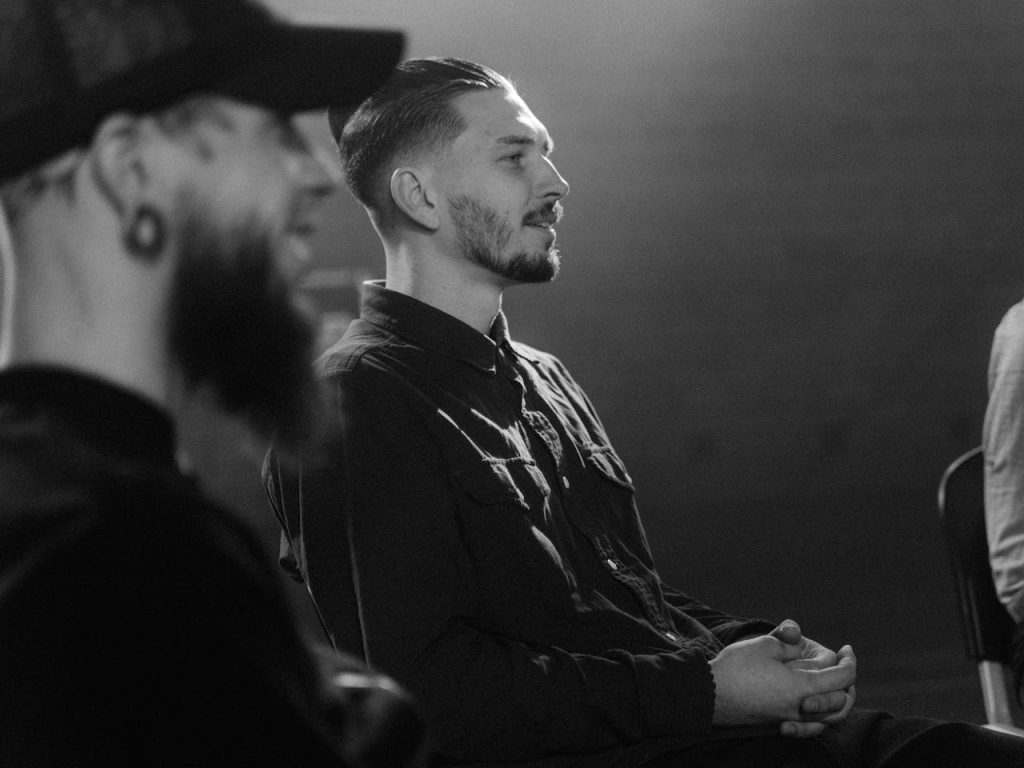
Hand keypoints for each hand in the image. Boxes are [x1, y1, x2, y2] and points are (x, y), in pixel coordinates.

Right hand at [709, 630, 855, 733]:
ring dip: (835, 700)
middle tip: (841, 663)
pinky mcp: (778, 725)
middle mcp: (802, 709)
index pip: (842, 677)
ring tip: (830, 684)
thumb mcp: (764, 644)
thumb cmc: (736, 668)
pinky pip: (811, 727)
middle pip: (842, 700)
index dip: (851, 661)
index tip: (847, 649)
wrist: (710, 696)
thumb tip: (801, 641)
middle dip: (846, 680)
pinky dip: (819, 717)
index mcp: (802, 686)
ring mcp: (790, 721)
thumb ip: (790, 642)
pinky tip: (812, 705)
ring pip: (829, 718)